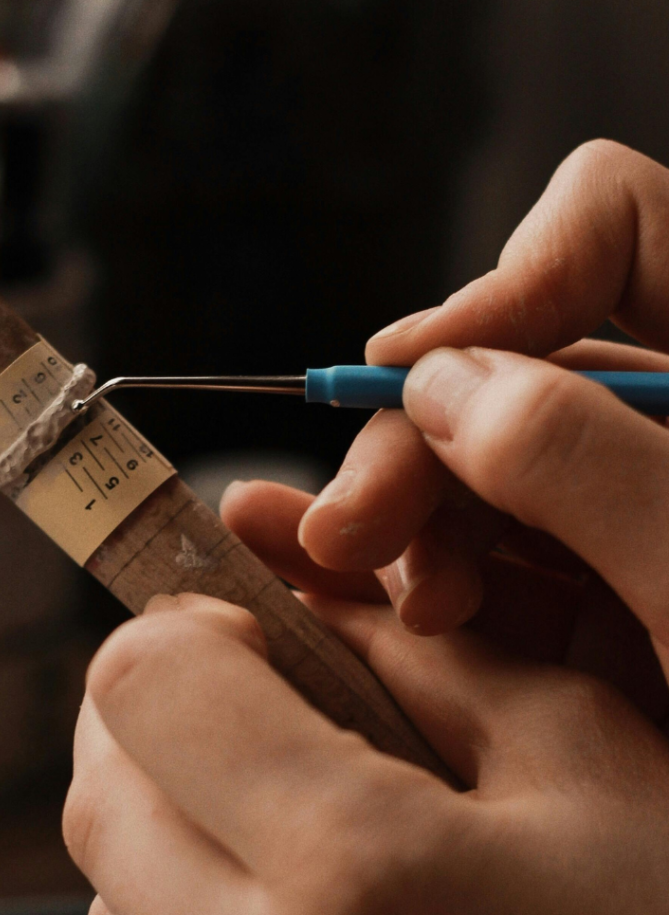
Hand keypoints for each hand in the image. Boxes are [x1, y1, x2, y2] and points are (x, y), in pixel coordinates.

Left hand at [65, 583, 668, 914]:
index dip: (178, 630)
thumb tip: (305, 610)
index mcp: (360, 879)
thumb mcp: (589, 768)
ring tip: (260, 790)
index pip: (147, 690)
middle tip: (231, 686)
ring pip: (109, 899)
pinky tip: (279, 894)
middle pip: (100, 798)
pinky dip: (175, 909)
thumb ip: (428, 663)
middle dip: (146, 714)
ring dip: (158, 812)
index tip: (238, 626)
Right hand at [296, 141, 668, 702]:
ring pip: (495, 463)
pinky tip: (410, 615)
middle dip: (418, 440)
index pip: (618, 228)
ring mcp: (647, 505)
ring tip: (404, 602)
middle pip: (520, 364)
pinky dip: (449, 574)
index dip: (504, 291)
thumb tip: (438, 379)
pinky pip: (509, 549)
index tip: (410, 380)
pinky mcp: (618, 584)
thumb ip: (587, 465)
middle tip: (346, 531)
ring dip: (423, 518)